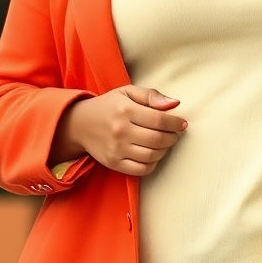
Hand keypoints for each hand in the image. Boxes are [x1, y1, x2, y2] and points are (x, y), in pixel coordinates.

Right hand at [52, 86, 186, 175]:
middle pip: (157, 139)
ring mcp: (116, 149)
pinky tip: (153, 154)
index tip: (182, 124)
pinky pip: (141, 170)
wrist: (80, 124)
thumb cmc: (109, 106)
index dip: (175, 123)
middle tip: (174, 134)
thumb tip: (175, 103)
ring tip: (164, 143)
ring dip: (164, 150)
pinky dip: (153, 164)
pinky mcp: (113, 163)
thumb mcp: (127, 92)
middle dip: (172, 137)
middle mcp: (120, 131)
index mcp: (125, 110)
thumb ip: (151, 95)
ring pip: (151, 156)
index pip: (159, 119)